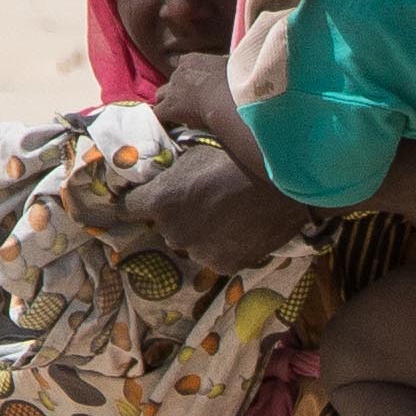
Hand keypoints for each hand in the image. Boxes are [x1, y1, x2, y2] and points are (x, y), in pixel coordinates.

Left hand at [127, 79, 297, 274]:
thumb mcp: (196, 150)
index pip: (126, 207)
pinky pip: (214, 254)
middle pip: (163, 223)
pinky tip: (241, 226)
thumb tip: (154, 170)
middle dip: (175, 212)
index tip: (143, 193)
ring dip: (199, 229)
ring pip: (190, 240)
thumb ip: (169, 168)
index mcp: (161, 200)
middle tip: (201, 195)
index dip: (135, 198)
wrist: (289, 183)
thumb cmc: (240, 156)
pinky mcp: (224, 265)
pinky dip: (222, 244)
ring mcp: (200, 252)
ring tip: (226, 211)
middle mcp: (173, 232)